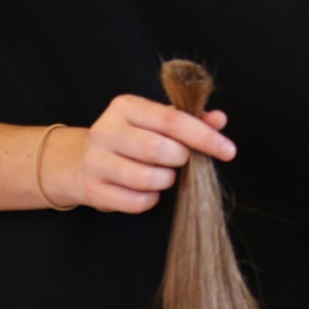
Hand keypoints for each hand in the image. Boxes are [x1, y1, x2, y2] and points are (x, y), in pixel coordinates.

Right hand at [44, 95, 234, 213]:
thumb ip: (190, 119)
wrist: (79, 161)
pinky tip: (146, 189)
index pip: (172, 120)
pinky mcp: (92, 189)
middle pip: (158, 149)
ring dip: (165, 180)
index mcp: (125, 107)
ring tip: (162, 173)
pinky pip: (136, 201)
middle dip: (180, 158)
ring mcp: (96, 161)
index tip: (229, 150)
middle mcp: (106, 131)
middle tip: (181, 159)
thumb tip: (219, 119)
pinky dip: (150, 199)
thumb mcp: (156, 121)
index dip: (204, 137)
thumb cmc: (130, 137)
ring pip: (146, 179)